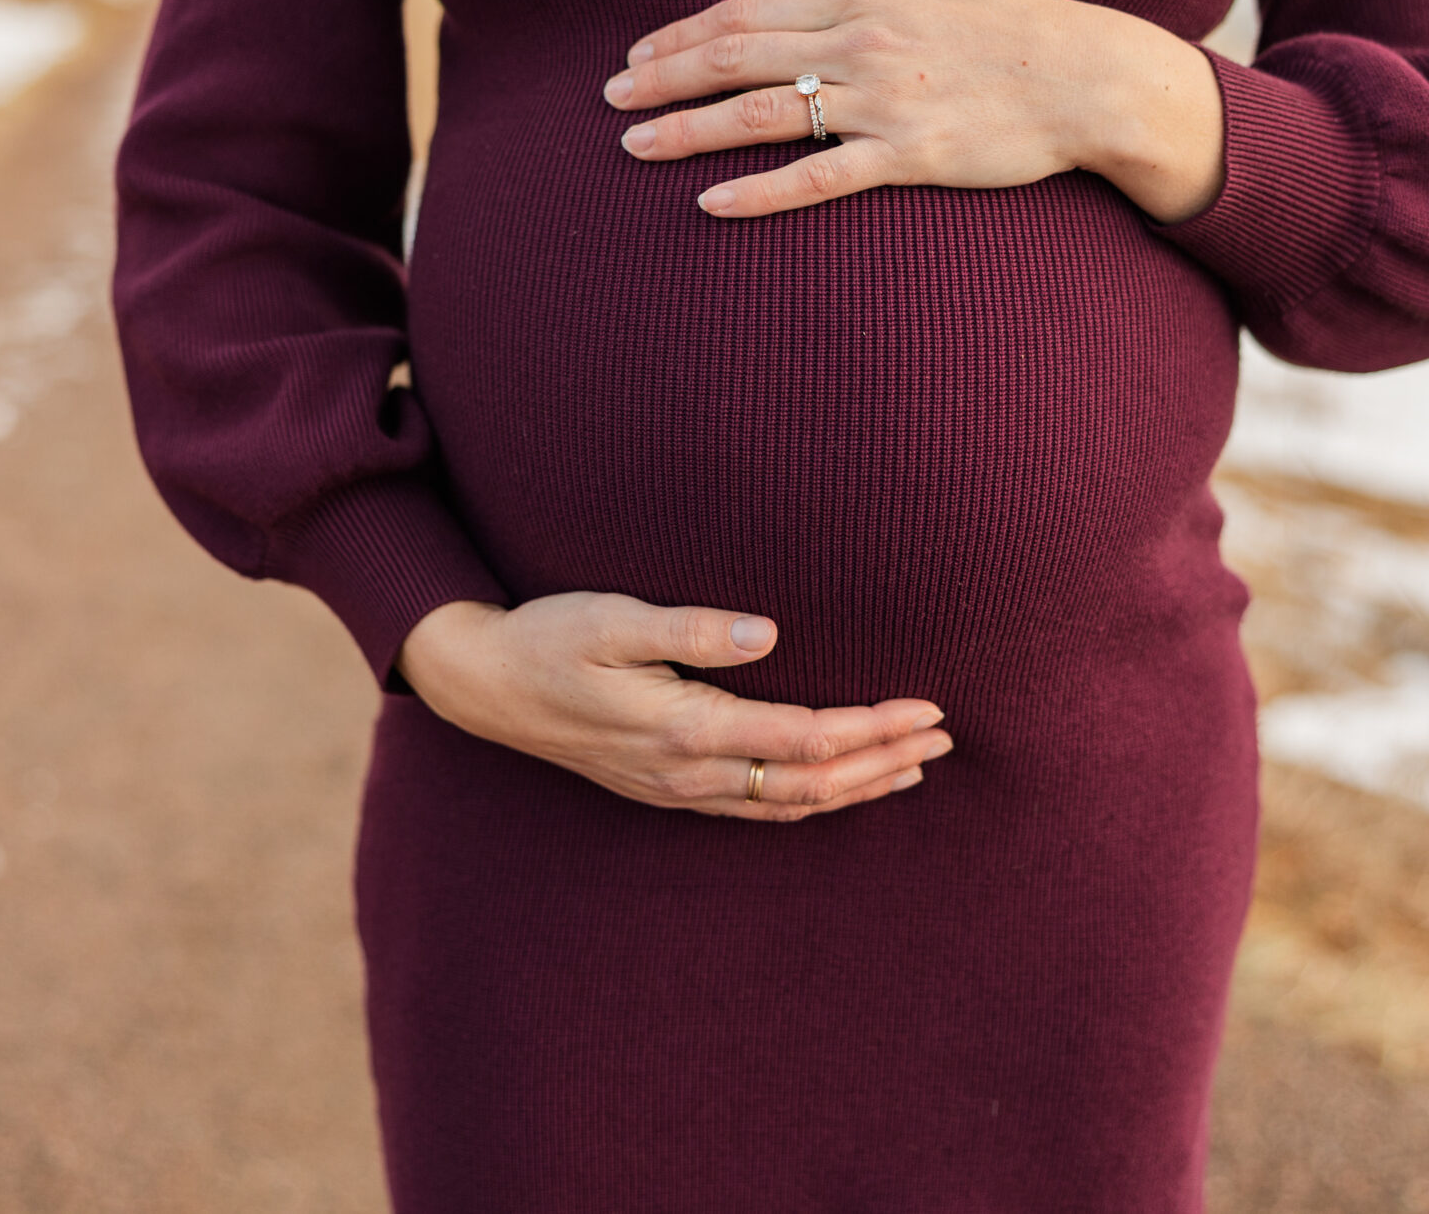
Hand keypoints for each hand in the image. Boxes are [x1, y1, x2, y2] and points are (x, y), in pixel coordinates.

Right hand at [395, 593, 953, 821]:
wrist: (484, 685)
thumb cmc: (548, 638)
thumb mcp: (610, 618)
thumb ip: (691, 628)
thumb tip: (767, 633)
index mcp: (685, 727)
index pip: (805, 738)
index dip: (873, 727)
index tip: (927, 707)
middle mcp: (688, 771)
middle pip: (811, 783)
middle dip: (883, 761)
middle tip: (944, 737)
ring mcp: (678, 788)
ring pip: (788, 805)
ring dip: (857, 788)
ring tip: (914, 767)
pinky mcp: (668, 790)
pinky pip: (756, 810)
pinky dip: (811, 802)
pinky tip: (838, 788)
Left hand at [604, 0, 1224, 222]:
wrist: (1088, 77)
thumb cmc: (1012, 20)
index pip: (745, 14)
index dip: (681, 35)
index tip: (636, 56)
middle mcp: (861, 43)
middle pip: (736, 59)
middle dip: (662, 79)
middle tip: (609, 102)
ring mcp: (883, 101)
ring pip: (763, 116)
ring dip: (689, 131)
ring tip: (634, 149)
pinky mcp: (910, 155)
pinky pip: (820, 177)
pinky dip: (761, 190)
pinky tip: (711, 204)